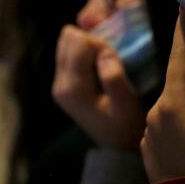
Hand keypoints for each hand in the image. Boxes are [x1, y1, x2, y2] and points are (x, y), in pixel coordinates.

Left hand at [52, 24, 145, 148]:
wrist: (117, 146)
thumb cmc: (125, 125)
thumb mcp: (126, 103)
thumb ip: (114, 77)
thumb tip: (104, 52)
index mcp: (72, 88)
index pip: (79, 43)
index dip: (101, 44)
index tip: (116, 60)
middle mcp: (59, 83)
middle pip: (68, 37)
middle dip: (93, 41)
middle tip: (111, 58)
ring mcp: (59, 83)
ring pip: (66, 41)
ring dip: (88, 44)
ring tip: (105, 60)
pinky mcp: (63, 82)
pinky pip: (69, 51)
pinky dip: (85, 50)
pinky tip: (99, 64)